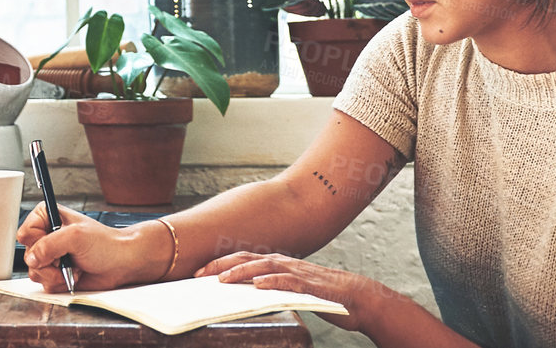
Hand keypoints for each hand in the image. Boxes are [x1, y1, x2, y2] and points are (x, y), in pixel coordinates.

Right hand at [16, 204, 165, 292]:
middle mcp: (46, 236)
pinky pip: (45, 283)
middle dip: (48, 263)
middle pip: (28, 256)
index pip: (25, 233)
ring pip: (34, 272)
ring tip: (73, 268)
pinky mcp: (55, 273)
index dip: (37, 243)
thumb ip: (49, 245)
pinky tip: (75, 275)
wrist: (121, 263)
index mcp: (47, 217)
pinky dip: (59, 282)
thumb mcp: (75, 237)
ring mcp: (50, 256)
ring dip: (55, 274)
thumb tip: (31, 259)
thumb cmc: (104, 244)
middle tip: (65, 258)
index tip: (53, 245)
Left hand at [197, 251, 400, 334]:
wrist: (357, 297)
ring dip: (241, 272)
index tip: (200, 271)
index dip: (221, 263)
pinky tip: (258, 286)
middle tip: (198, 274)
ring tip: (222, 279)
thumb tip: (249, 294)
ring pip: (264, 268)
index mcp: (278, 264)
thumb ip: (272, 288)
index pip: (244, 259)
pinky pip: (288, 282)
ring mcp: (297, 273)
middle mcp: (284, 264)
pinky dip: (272, 282)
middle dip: (221, 264)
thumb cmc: (323, 294)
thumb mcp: (292, 289)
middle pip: (247, 258)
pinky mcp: (310, 286)